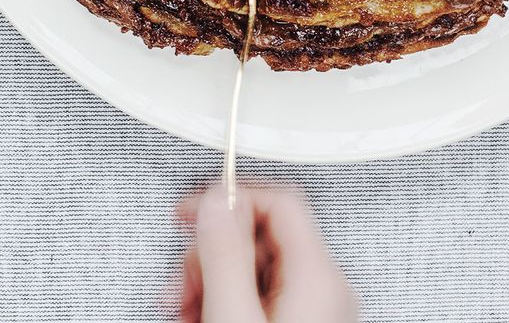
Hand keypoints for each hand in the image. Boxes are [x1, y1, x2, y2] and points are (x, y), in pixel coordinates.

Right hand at [176, 186, 357, 322]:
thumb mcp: (234, 314)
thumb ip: (225, 253)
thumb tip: (217, 200)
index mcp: (319, 274)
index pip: (279, 199)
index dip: (231, 197)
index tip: (192, 212)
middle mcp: (325, 288)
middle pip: (263, 236)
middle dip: (213, 253)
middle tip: (183, 280)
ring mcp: (316, 310)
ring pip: (257, 268)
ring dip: (214, 280)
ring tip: (186, 307)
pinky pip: (262, 296)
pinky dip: (229, 300)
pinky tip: (205, 316)